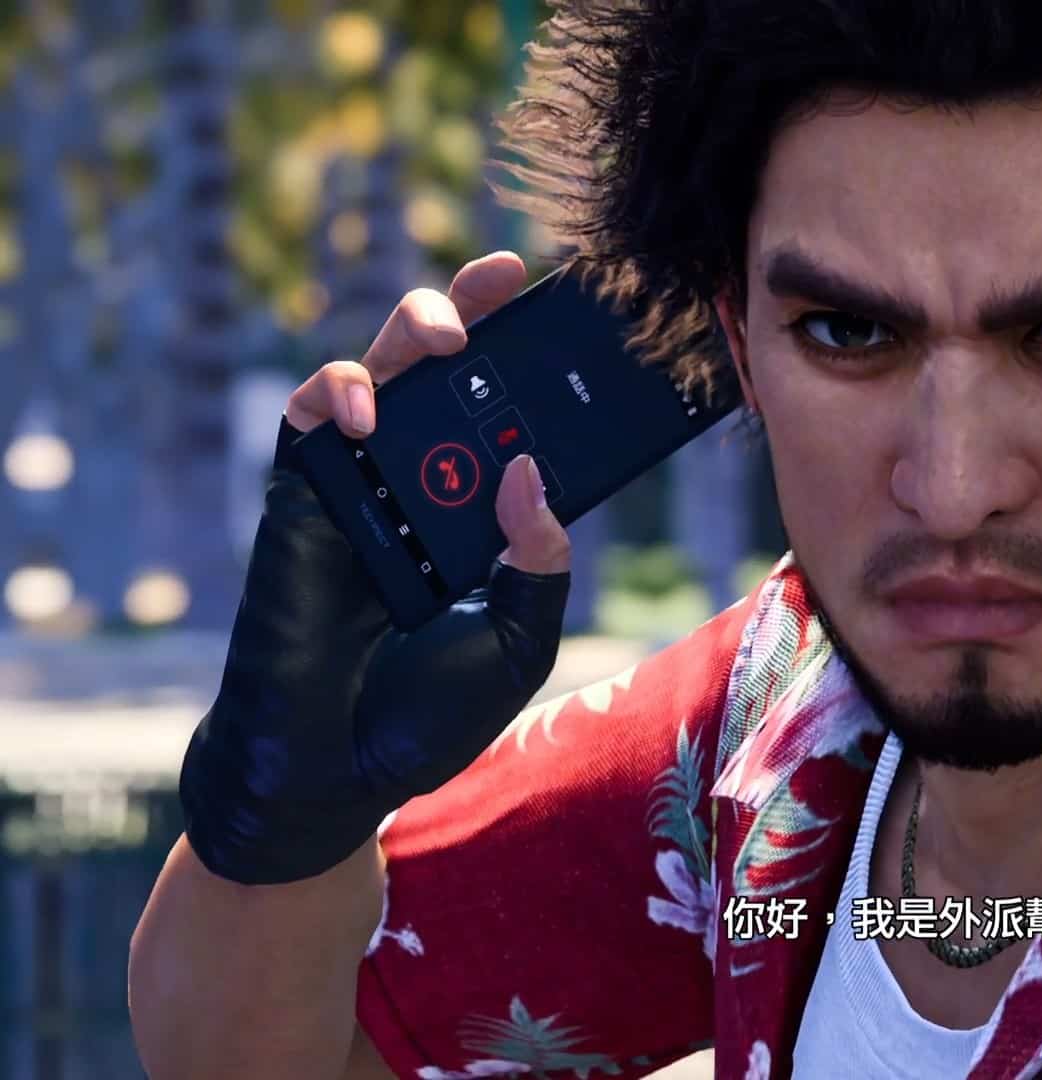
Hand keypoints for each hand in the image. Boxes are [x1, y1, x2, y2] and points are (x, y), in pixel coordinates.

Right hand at [180, 251, 575, 884]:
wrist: (341, 771)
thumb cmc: (428, 712)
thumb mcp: (519, 635)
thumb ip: (539, 558)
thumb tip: (531, 472)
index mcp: (480, 511)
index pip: (511, 415)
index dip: (535, 360)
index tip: (578, 308)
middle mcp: (423, 483)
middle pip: (446, 374)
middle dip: (472, 312)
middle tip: (505, 279)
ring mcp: (361, 482)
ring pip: (379, 370)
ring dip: (410, 333)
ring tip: (450, 338)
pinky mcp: (301, 494)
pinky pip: (310, 416)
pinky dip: (337, 395)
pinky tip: (369, 415)